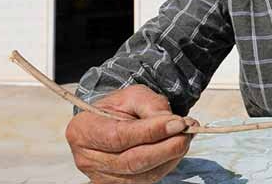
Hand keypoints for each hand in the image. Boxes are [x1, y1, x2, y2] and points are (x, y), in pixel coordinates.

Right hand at [65, 85, 198, 182]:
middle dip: (166, 147)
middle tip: (187, 132)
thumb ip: (153, 107)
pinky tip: (175, 149)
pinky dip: (167, 164)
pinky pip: (147, 179)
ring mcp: (101, 177)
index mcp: (83, 130)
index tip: (178, 123)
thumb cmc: (120, 107)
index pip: (118, 137)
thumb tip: (176, 124)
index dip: (151, 132)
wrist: (112, 121)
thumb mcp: (134, 96)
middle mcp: (87, 159)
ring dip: (170, 156)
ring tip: (184, 137)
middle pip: (131, 161)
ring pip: (142, 174)